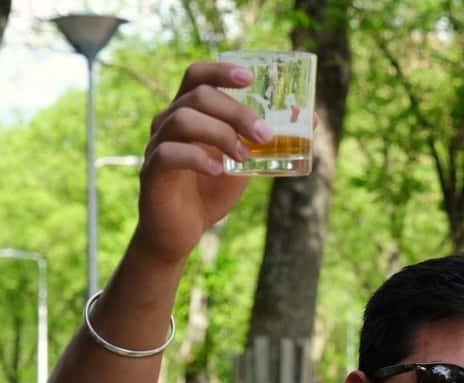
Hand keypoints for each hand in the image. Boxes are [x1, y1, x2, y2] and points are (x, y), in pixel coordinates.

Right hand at [131, 61, 269, 265]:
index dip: (221, 71)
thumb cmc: (211, 190)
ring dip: (220, 133)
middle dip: (236, 112)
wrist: (181, 231)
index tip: (249, 78)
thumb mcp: (245, 162)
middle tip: (264, 134)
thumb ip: (265, 142)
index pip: (198, 76)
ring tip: (244, 156)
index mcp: (190, 112)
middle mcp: (169, 122)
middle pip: (198, 96)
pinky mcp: (152, 171)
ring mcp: (157, 144)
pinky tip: (218, 171)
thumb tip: (311, 121)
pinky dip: (197, 158)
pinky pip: (169, 153)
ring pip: (183, 120)